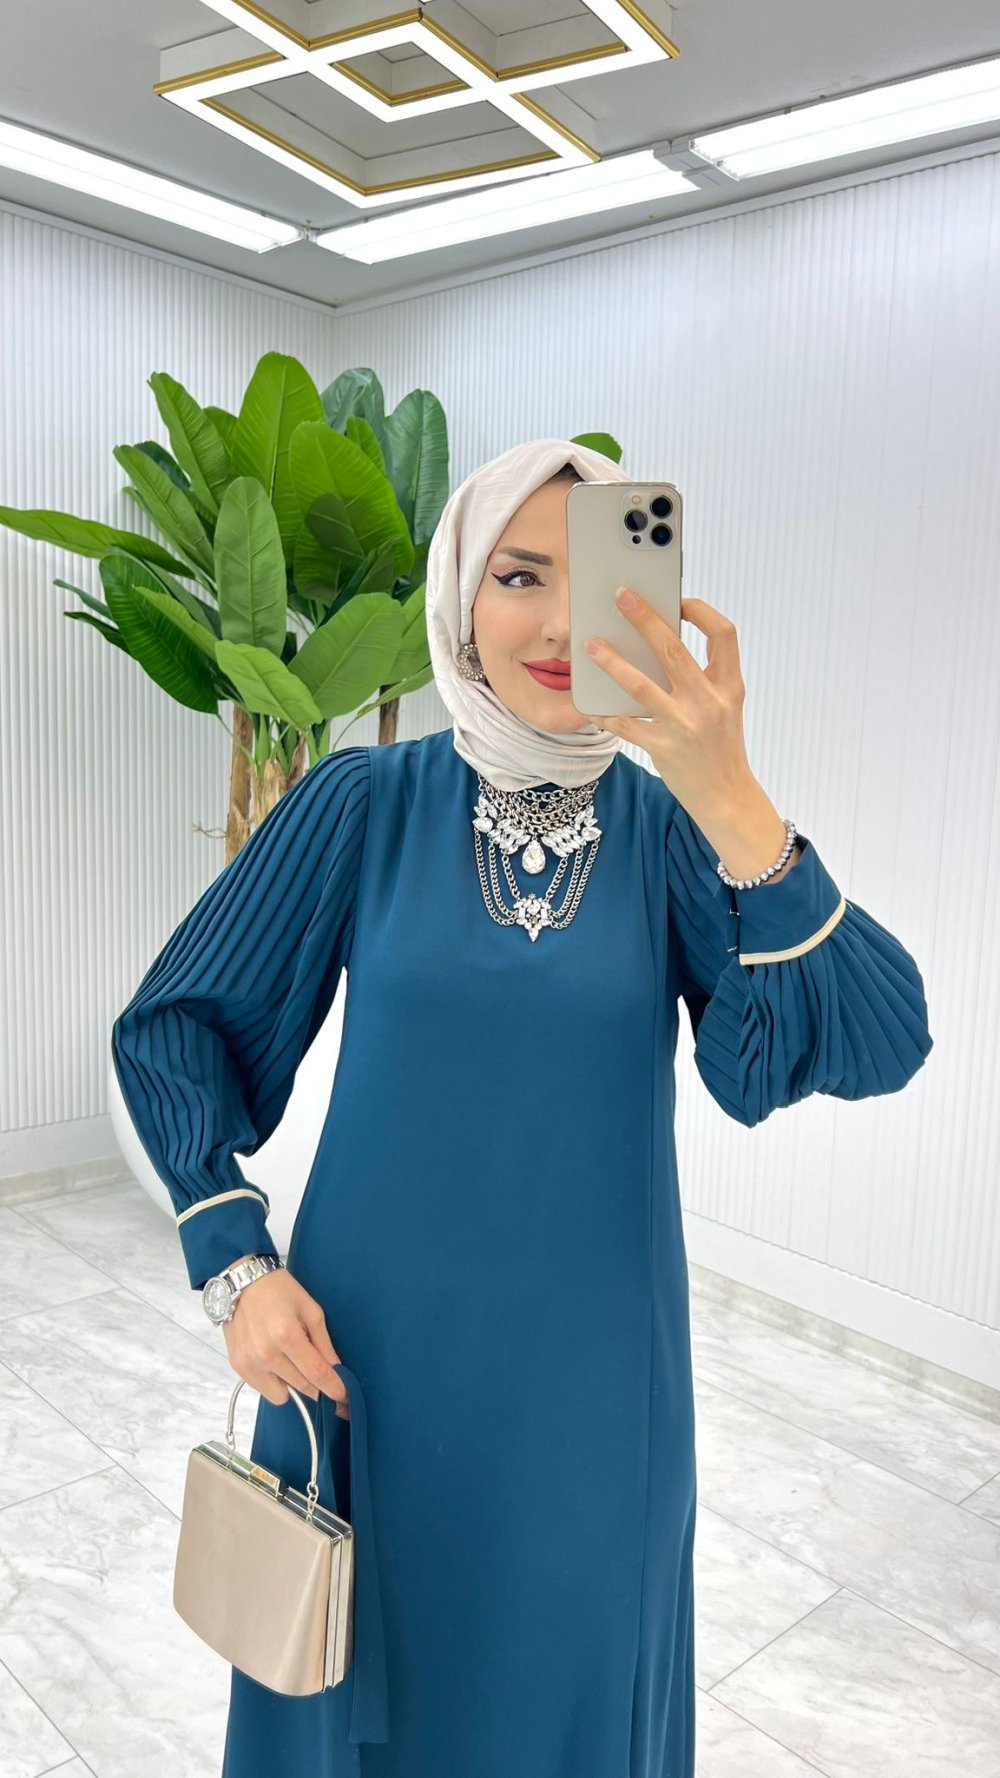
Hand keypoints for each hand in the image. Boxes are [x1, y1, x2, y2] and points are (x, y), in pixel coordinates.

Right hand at [221, 1266, 349, 1417]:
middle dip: (317, 1385)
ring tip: (291, 1360)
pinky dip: (274, 1381)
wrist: (242, 1282)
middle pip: (302, 1387)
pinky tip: (274, 1359)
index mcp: (287, 1335)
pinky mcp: (238, 1366)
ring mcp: (249, 1362)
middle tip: (320, 1372)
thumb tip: (336, 1371)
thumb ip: (324, 1343)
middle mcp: (266, 1354)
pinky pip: (263, 1389)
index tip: (345, 1398)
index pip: (316, 1374)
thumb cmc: (279, 1290)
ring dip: (293, 1384)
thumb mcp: (311, 1310)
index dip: (334, 1388)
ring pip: (282, 1395)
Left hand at [584, 591, 753, 818]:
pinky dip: (605, 713)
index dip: (702, 612)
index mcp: (729, 686)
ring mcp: (684, 725)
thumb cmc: (721, 747)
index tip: (680, 600)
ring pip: (640, 684)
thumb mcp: (725, 706)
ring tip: (592, 645)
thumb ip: (703, 677)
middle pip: (673, 649)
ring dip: (612, 661)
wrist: (727, 797)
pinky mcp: (662, 748)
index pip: (724, 634)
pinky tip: (591, 704)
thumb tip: (660, 644)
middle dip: (645, 618)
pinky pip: (625, 724)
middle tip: (622, 596)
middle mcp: (709, 701)